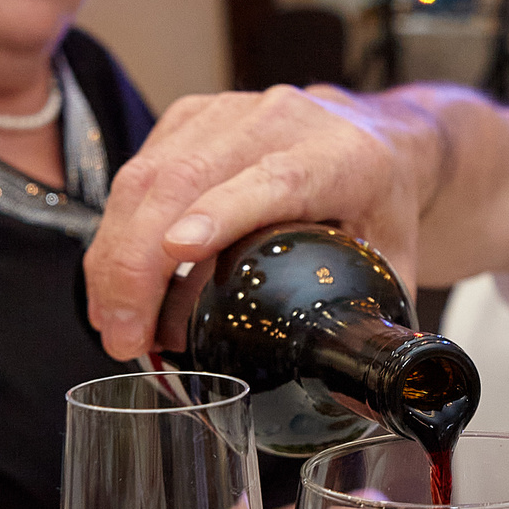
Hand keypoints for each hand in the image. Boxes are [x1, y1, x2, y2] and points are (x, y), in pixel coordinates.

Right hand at [85, 85, 437, 360]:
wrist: (373, 136)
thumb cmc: (380, 201)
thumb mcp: (396, 256)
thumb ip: (375, 319)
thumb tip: (355, 395)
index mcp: (340, 157)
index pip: (276, 179)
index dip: (222, 211)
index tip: (177, 250)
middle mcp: (280, 121)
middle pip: (188, 178)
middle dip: (139, 262)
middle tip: (124, 335)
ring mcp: (227, 113)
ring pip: (148, 175)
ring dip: (116, 255)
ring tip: (112, 322)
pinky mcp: (189, 118)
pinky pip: (137, 172)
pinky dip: (116, 233)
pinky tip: (115, 285)